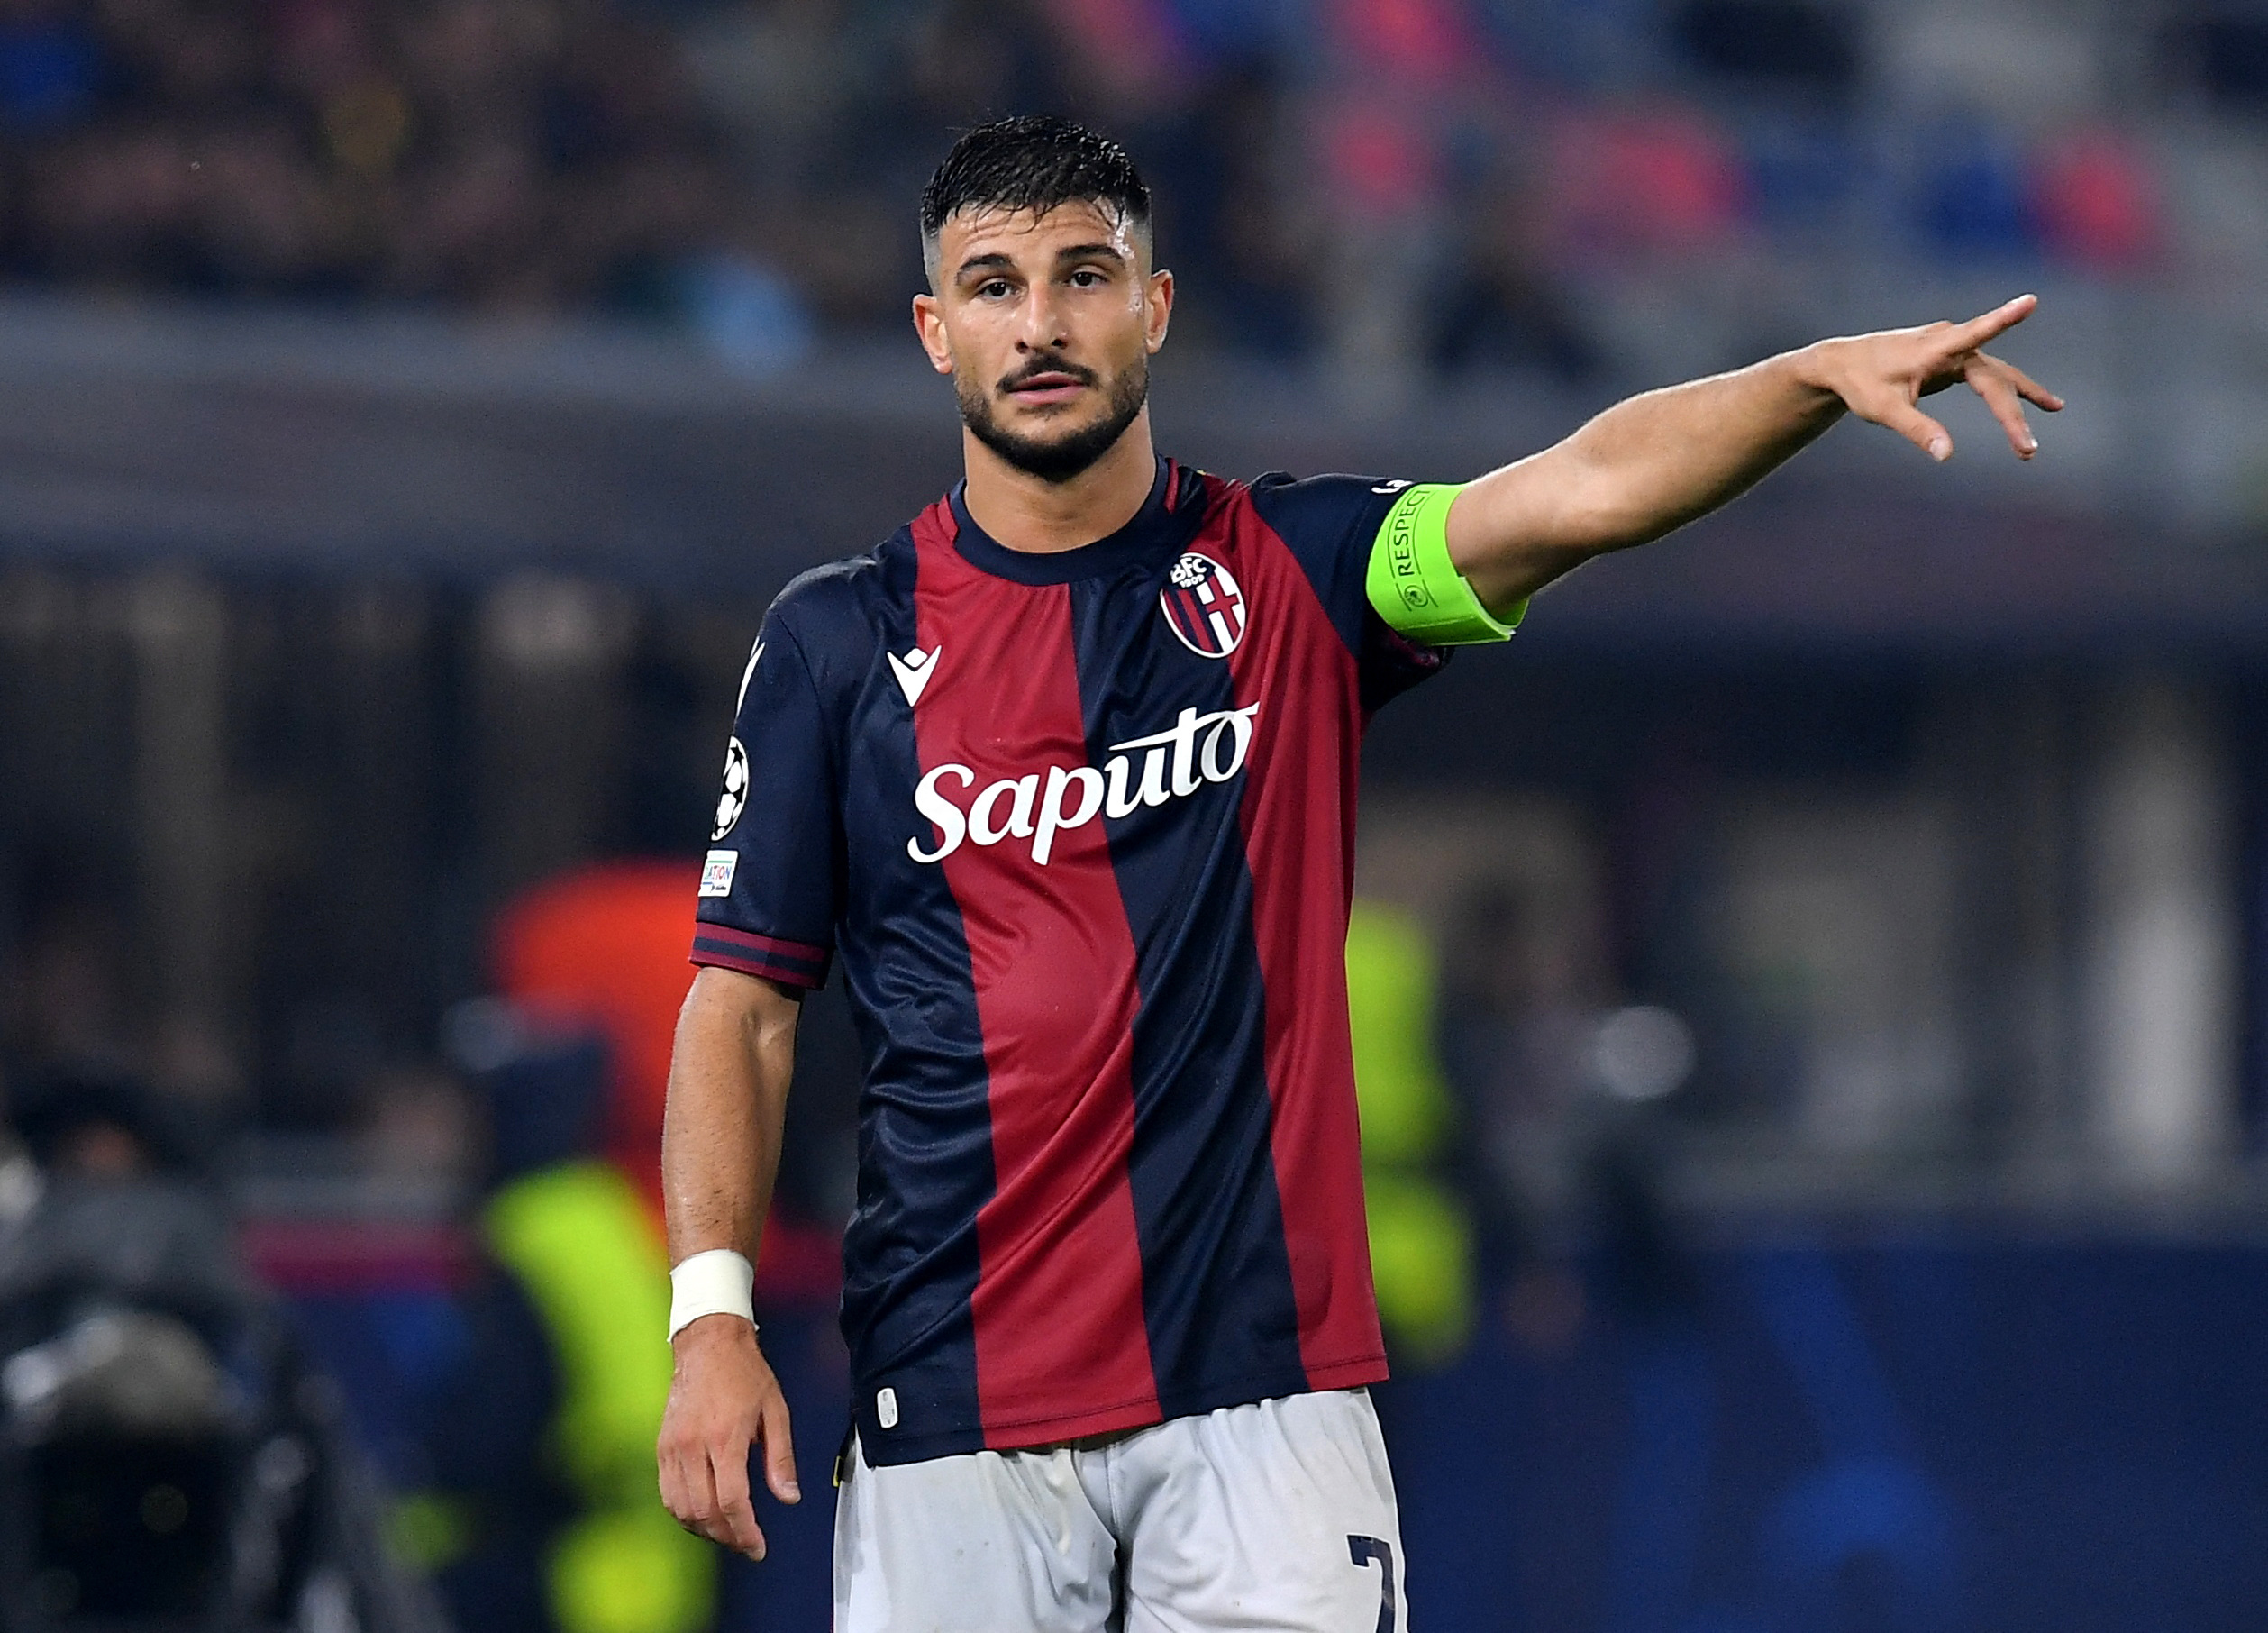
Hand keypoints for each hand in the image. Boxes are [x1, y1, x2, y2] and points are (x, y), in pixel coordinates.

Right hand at [657, 1315, 798, 1560]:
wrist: (708, 1343)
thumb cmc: (746, 1374)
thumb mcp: (776, 1411)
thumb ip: (781, 1459)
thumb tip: (788, 1498)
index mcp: (726, 1437)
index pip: (732, 1500)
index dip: (746, 1532)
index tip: (758, 1548)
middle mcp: (694, 1445)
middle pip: (704, 1511)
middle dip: (727, 1536)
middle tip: (747, 1544)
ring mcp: (673, 1447)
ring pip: (681, 1509)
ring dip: (705, 1529)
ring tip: (728, 1533)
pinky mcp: (662, 1447)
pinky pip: (668, 1493)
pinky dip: (684, 1513)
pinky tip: (703, 1515)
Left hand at [1808, 293, 2064, 463]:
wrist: (1843, 364)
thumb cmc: (1861, 384)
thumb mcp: (1885, 411)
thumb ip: (1917, 431)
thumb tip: (1947, 456)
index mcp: (1936, 348)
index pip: (1977, 332)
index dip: (2004, 319)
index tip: (2030, 301)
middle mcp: (1950, 344)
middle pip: (1993, 378)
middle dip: (2012, 414)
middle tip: (2027, 451)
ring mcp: (1953, 350)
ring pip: (1996, 374)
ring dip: (2022, 395)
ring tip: (2056, 408)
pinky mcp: (1951, 359)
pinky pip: (1986, 376)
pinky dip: (2005, 390)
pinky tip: (2028, 400)